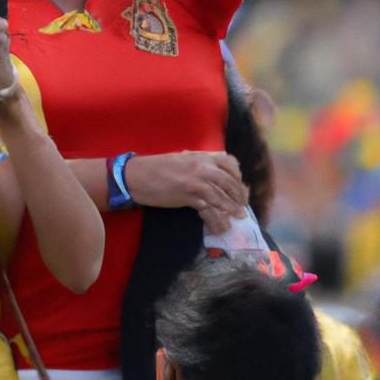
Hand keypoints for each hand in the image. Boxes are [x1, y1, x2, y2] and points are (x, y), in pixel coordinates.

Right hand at [125, 151, 247, 234]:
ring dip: (233, 207)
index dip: (237, 175)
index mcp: (200, 156)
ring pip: (222, 195)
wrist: (136, 176)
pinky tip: (223, 223)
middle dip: (239, 194)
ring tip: (240, 216)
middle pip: (229, 181)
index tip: (239, 184)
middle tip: (243, 204)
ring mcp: (196, 181)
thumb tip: (208, 168)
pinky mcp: (189, 196)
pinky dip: (218, 216)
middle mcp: (201, 166)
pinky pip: (209, 207)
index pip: (229, 162)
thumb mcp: (180, 159)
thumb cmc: (155, 167)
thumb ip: (196, 161)